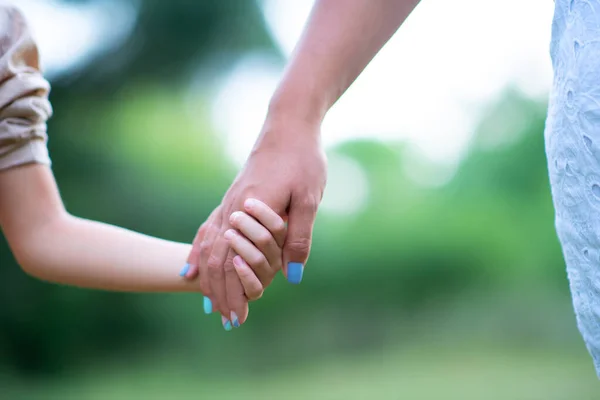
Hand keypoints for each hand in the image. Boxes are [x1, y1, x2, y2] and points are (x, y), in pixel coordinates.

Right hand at [186, 116, 326, 326]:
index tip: (237, 317)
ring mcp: (228, 203)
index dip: (233, 292)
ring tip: (208, 302)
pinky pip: (208, 230)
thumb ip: (299, 236)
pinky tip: (192, 266)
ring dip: (208, 277)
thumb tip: (291, 275)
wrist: (288, 127)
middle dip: (220, 292)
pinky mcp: (231, 198)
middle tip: (224, 320)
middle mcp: (231, 209)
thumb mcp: (309, 198)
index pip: (231, 262)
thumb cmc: (302, 160)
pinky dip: (199, 252)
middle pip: (216, 259)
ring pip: (209, 246)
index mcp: (250, 212)